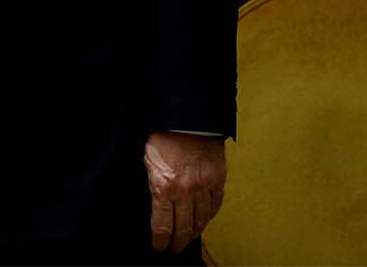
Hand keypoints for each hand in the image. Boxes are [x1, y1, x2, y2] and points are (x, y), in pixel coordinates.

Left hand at [144, 131, 225, 253]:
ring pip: (201, 219)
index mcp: (164, 186)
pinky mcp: (218, 180)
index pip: (162, 224)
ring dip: (195, 232)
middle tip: (174, 249)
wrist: (187, 117)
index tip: (159, 247)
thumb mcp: (148, 160)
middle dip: (178, 242)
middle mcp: (185, 191)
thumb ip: (154, 183)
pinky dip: (209, 216)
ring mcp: (204, 186)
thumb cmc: (163, 134)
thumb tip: (156, 203)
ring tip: (189, 239)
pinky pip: (215, 205)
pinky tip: (204, 221)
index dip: (160, 240)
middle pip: (184, 227)